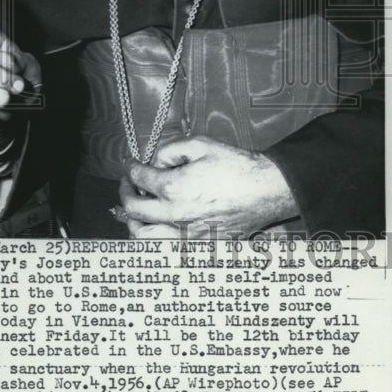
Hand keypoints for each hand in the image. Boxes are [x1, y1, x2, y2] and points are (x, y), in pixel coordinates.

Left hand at [118, 135, 298, 237]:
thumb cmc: (236, 166)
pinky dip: (153, 236)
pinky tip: (157, 224)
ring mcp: (185, 233)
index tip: (133, 164)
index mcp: (173, 187)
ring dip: (133, 220)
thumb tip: (157, 161)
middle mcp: (174, 214)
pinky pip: (163, 246)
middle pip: (134, 208)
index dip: (132, 168)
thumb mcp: (202, 144)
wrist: (266, 191)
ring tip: (137, 209)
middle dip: (126, 192)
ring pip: (142, 235)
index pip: (139, 178)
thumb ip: (172, 149)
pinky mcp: (196, 244)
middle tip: (129, 184)